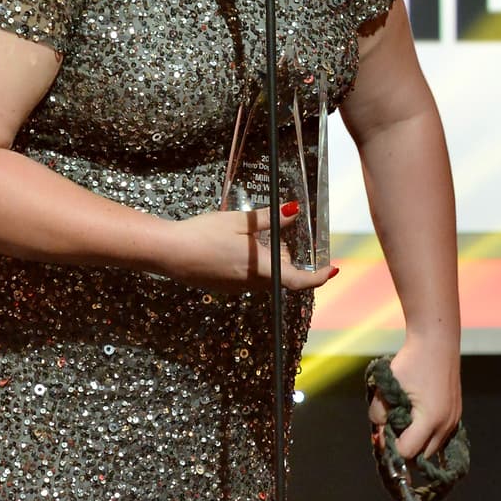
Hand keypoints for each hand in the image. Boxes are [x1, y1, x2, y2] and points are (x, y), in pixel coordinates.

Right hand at [160, 205, 337, 293]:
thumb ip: (269, 219)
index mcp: (260, 269)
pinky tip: (232, 247)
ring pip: (264, 277)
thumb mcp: (238, 221)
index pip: (298, 280)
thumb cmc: (202, 235)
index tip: (331, 270)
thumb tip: (294, 212)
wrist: (169, 253)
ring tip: (247, 238)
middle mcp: (251, 284)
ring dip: (266, 261)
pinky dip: (250, 265)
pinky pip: (247, 278)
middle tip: (275, 235)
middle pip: (281, 276)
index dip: (319, 277)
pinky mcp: (224, 287)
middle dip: (284, 258)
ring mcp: (236, 288)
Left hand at [369, 337, 461, 459]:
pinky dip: (427, 434)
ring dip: (417, 441)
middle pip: (421, 456)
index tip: (383, 434)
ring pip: (432, 448)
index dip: (392, 446)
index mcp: (430, 419)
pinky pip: (440, 436)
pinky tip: (416, 418)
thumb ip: (378, 412)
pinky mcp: (456, 414)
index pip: (407, 452)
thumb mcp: (388, 386)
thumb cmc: (412, 361)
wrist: (437, 342)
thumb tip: (378, 431)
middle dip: (405, 447)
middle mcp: (446, 424)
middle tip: (393, 429)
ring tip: (405, 422)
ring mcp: (454, 420)